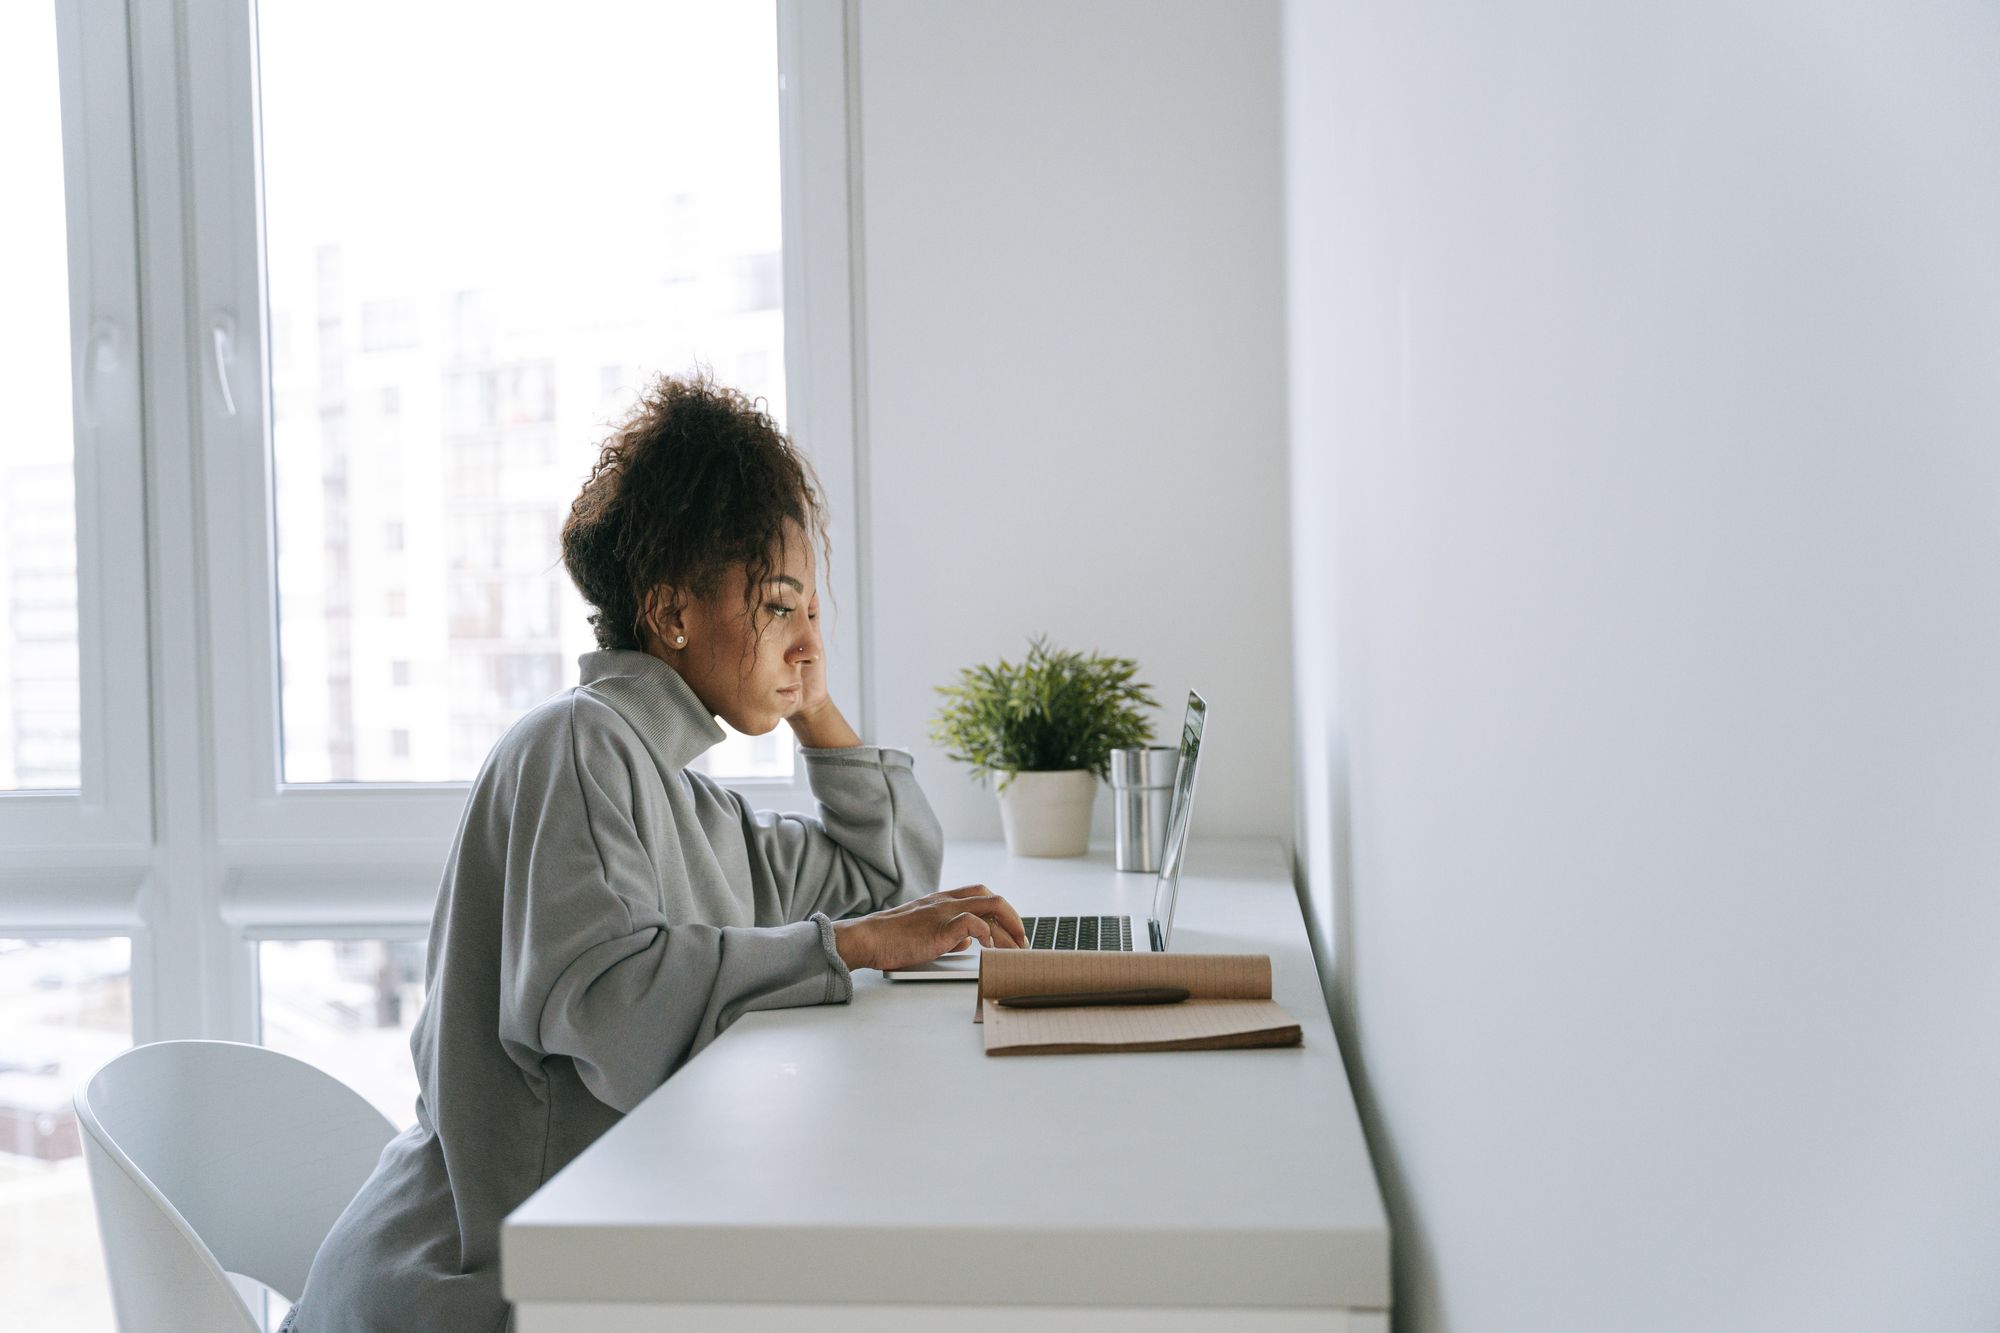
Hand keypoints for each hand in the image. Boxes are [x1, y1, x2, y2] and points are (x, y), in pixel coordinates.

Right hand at [832, 885, 1029, 971]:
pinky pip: (974, 924)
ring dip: (1010, 931)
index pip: (983, 895)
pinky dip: (989, 936)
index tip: (1012, 933)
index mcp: (944, 901)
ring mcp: (945, 911)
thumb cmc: (892, 939)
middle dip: (1015, 921)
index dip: (1003, 912)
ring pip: (992, 907)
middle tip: (1022, 944)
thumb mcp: (926, 933)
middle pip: (994, 900)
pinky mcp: (940, 927)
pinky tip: (991, 951)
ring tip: (1016, 951)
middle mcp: (948, 901)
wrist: (868, 939)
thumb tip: (968, 943)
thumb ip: (949, 934)